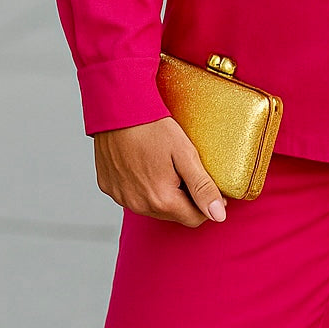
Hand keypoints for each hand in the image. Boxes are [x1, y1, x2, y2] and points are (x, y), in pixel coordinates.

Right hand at [92, 116, 227, 227]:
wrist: (117, 108)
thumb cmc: (152, 127)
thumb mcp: (185, 153)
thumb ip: (202, 187)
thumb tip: (219, 216)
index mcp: (161, 200)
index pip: (194, 219)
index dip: (207, 204)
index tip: (210, 185)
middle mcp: (139, 205)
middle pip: (174, 214)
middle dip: (186, 198)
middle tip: (188, 170)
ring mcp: (121, 198)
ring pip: (153, 207)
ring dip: (164, 194)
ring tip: (167, 165)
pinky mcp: (109, 188)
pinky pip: (133, 196)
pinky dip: (143, 187)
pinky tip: (146, 165)